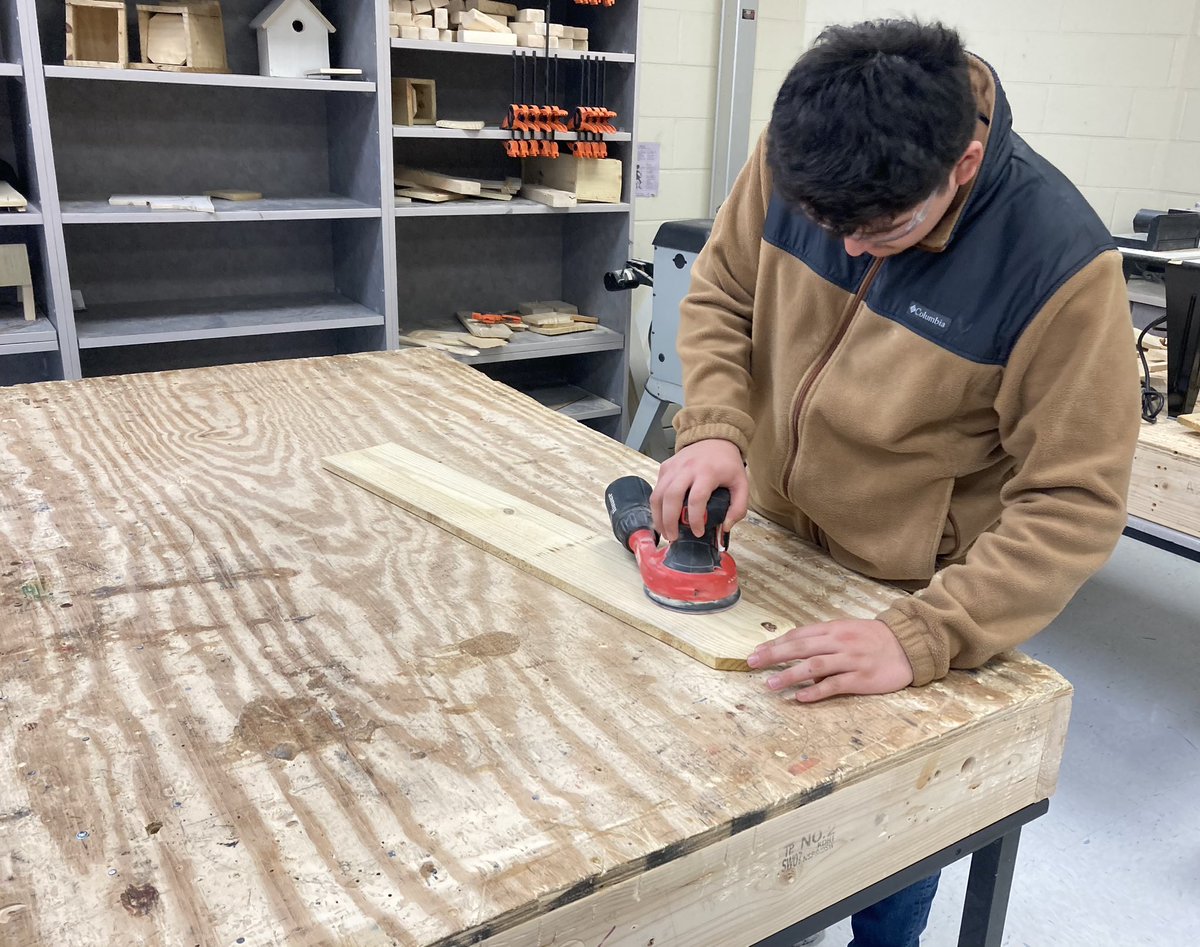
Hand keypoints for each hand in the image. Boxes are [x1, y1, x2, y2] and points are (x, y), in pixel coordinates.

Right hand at [651, 439, 747, 541]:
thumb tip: (725, 527)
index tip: (698, 532)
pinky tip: (663, 516)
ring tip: (664, 531)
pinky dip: (657, 505)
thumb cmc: (727, 463)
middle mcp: (687, 469)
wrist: (715, 438)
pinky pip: (656, 489)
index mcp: (707, 473)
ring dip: (658, 516)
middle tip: (673, 537)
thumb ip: (738, 507)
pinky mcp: (665, 467)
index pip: (696, 499)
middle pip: (671, 497)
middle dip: (669, 521)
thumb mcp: (742, 484)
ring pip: (658, 494)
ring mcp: (673, 467)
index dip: (695, 519)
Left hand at [746, 619, 913, 701]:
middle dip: (774, 655)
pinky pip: (835, 685)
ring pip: (815, 666)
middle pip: (801, 647)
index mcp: (834, 628)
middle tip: (752, 663)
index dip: (776, 643)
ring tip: (771, 684)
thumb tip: (796, 651)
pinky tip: (801, 697)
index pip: (799, 635)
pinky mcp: (862, 678)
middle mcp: (839, 642)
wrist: (909, 645)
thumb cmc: (873, 639)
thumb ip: (823, 639)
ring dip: (790, 675)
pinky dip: (816, 691)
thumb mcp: (847, 630)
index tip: (756, 651)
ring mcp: (851, 660)